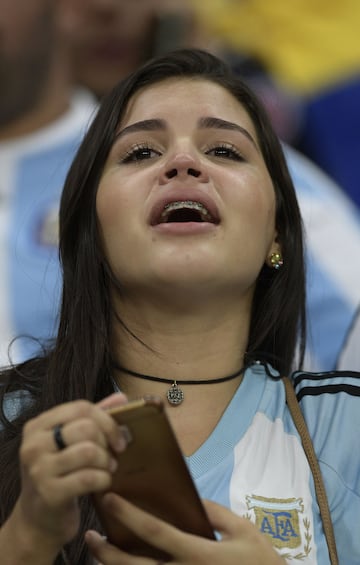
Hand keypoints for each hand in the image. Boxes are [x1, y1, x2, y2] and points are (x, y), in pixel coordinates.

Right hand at [7, 393, 127, 558]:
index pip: (81, 407)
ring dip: (106, 462)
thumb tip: (121, 397)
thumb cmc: (59, 475)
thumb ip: (93, 418)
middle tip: (111, 456)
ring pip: (89, 451)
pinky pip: (89, 478)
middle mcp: (33, 444)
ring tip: (107, 469)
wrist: (38, 520)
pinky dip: (104, 479)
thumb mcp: (69, 443)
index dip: (107, 420)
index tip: (119, 437)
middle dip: (107, 442)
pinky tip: (103, 483)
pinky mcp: (50, 493)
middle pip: (86, 427)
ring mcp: (39, 469)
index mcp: (38, 425)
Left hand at [85, 494, 285, 563]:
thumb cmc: (262, 563)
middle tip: (90, 536)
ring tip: (99, 554)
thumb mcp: (244, 531)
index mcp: (199, 553)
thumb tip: (192, 500)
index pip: (155, 533)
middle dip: (108, 552)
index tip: (110, 499)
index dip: (129, 516)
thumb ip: (216, 514)